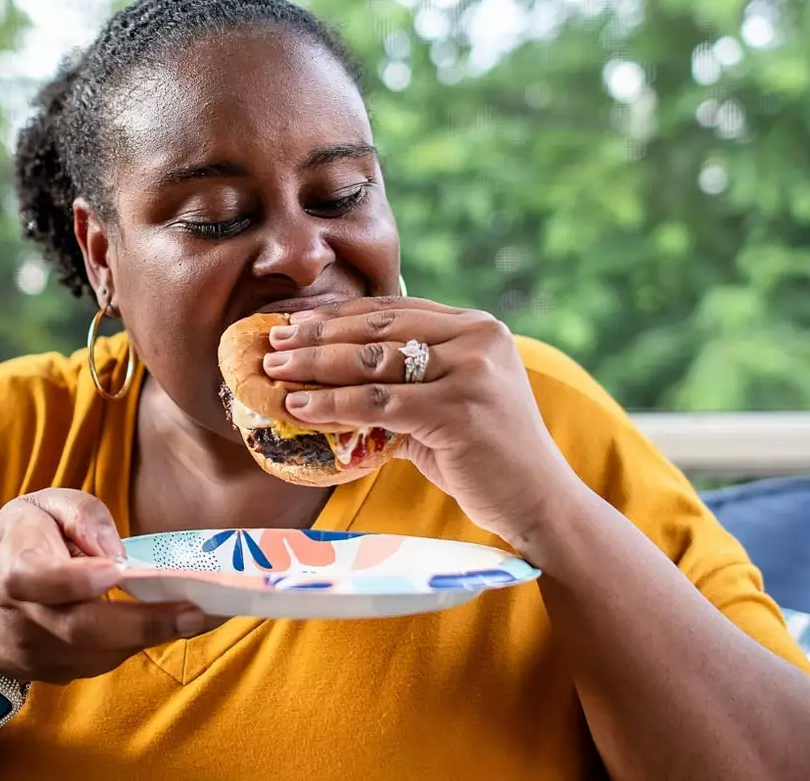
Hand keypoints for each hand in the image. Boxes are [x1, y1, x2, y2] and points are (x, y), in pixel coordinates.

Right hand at [0, 488, 213, 684]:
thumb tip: (116, 549)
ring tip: (205, 614)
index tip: (116, 571)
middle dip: (143, 623)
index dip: (74, 578)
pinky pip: (107, 661)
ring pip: (102, 652)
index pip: (39, 578)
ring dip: (155, 635)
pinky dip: (143, 642)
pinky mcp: (62, 673)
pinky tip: (177, 622)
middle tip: (196, 612)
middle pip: (83, 628)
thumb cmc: (17, 546)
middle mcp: (28, 619)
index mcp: (14, 568)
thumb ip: (80, 514)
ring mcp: (44, 654)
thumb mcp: (39, 508)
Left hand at [263, 296, 572, 540]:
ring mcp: (471, 373)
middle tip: (271, 342)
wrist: (538, 501)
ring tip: (273, 372)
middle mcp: (478, 339)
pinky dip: (332, 404)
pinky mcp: (458, 410)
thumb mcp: (448, 403)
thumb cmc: (487, 456)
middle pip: (378, 329)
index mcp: (477, 327)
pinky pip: (378, 403)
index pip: (394, 309)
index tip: (295, 321)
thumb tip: (329, 380)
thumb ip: (405, 383)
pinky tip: (299, 408)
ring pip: (373, 362)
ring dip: (315, 366)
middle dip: (317, 335)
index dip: (338, 314)